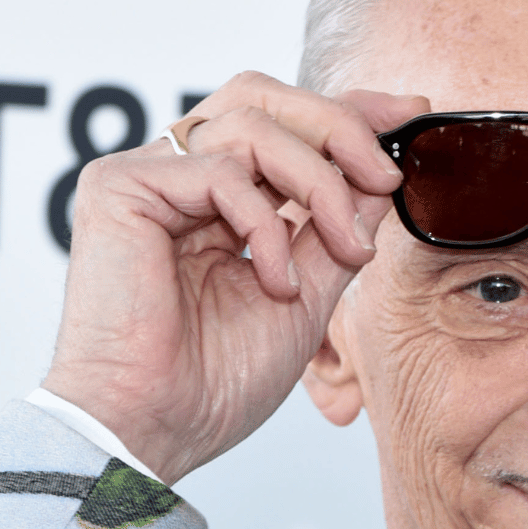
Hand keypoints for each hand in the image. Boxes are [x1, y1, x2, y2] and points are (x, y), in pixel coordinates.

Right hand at [41, 71, 428, 484]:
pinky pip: (219, 170)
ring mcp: (147, 177)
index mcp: (217, 198)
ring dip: (319, 184)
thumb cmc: (217, 378)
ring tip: (343, 250)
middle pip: (263, 98)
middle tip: (386, 176)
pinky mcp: (117, 187)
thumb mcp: (309, 293)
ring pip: (252, 123)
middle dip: (340, 128)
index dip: (347, 111)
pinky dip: (266, 225)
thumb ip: (338, 228)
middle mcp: (179, 177)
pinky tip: (275, 282)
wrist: (156, 430)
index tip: (409, 114)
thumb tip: (381, 176)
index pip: (282, 122)